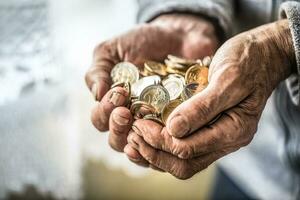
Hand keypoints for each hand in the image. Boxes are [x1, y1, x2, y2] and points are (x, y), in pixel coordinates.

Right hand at [85, 14, 219, 162]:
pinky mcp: (175, 127)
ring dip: (136, 142)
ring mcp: (153, 126)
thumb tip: (96, 94)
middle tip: (125, 112)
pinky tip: (160, 142)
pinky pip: (165, 148)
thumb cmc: (142, 43)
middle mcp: (131, 119)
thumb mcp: (113, 50)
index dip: (104, 112)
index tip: (118, 93)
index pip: (100, 120)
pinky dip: (160, 149)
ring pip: (139, 149)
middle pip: (116, 140)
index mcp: (113, 104)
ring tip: (140, 128)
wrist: (178, 36)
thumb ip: (98, 70)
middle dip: (117, 128)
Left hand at [126, 19, 294, 177]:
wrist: (262, 54)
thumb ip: (203, 106)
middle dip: (153, 152)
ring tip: (134, 137)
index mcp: (234, 130)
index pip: (187, 148)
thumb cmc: (248, 61)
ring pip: (182, 161)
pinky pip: (184, 149)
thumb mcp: (228, 79)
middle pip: (183, 163)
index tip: (139, 122)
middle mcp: (226, 141)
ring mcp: (217, 138)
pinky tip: (147, 136)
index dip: (159, 139)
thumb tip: (173, 130)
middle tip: (133, 133)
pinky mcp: (209, 131)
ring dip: (156, 153)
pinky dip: (163, 146)